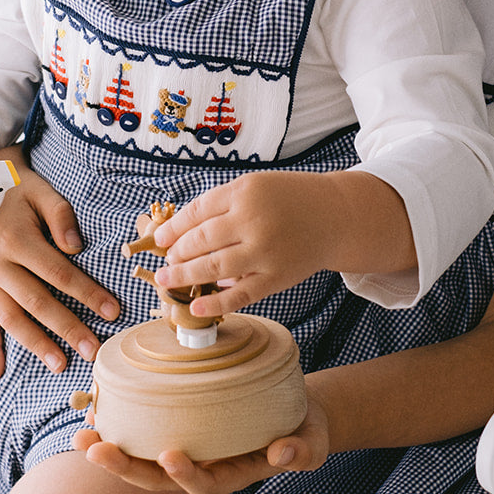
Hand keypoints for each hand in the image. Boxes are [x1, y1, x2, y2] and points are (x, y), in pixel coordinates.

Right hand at [0, 150, 120, 379]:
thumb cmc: (18, 190)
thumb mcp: (42, 191)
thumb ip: (61, 216)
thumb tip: (76, 248)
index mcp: (16, 240)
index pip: (58, 273)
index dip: (86, 293)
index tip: (112, 311)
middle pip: (37, 303)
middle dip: (67, 329)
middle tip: (94, 351)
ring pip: (11, 319)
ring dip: (35, 345)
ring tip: (60, 365)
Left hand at [73, 385, 330, 493]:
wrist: (297, 414)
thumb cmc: (305, 429)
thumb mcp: (312, 441)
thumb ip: (300, 450)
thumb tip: (284, 453)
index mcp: (232, 474)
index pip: (201, 484)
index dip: (184, 475)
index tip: (170, 456)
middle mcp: (205, 466)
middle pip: (159, 478)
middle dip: (126, 467)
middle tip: (96, 449)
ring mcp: (191, 448)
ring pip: (145, 457)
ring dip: (113, 449)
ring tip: (82, 434)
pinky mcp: (183, 424)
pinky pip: (148, 431)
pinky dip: (123, 424)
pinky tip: (98, 410)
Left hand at [150, 170, 331, 316]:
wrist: (334, 216)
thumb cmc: (288, 200)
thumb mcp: (255, 186)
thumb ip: (221, 205)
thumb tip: (181, 233)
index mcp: (245, 192)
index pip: (197, 211)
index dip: (174, 228)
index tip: (159, 239)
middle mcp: (254, 220)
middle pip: (201, 240)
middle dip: (177, 253)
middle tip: (166, 261)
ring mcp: (265, 252)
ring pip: (214, 268)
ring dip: (184, 276)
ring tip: (166, 279)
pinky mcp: (276, 277)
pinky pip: (240, 294)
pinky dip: (215, 303)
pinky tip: (194, 307)